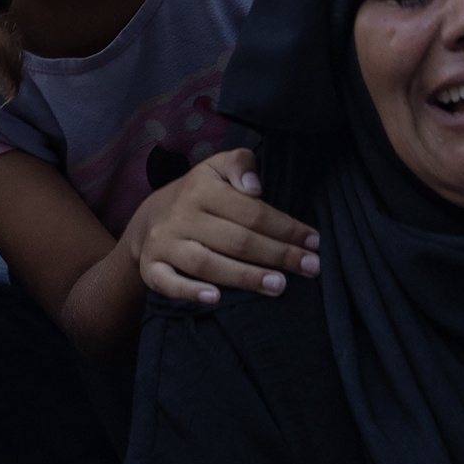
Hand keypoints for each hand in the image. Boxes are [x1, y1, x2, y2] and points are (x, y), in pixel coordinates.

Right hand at [126, 149, 320, 303]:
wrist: (149, 217)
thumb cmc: (198, 194)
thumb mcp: (217, 168)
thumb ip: (241, 165)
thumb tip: (255, 186)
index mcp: (201, 189)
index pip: (251, 212)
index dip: (286, 228)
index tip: (314, 241)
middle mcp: (181, 215)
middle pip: (235, 240)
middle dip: (277, 255)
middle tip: (311, 268)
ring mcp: (164, 243)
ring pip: (206, 263)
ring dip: (245, 277)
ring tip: (279, 286)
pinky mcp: (151, 267)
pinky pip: (167, 281)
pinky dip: (190, 291)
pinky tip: (216, 298)